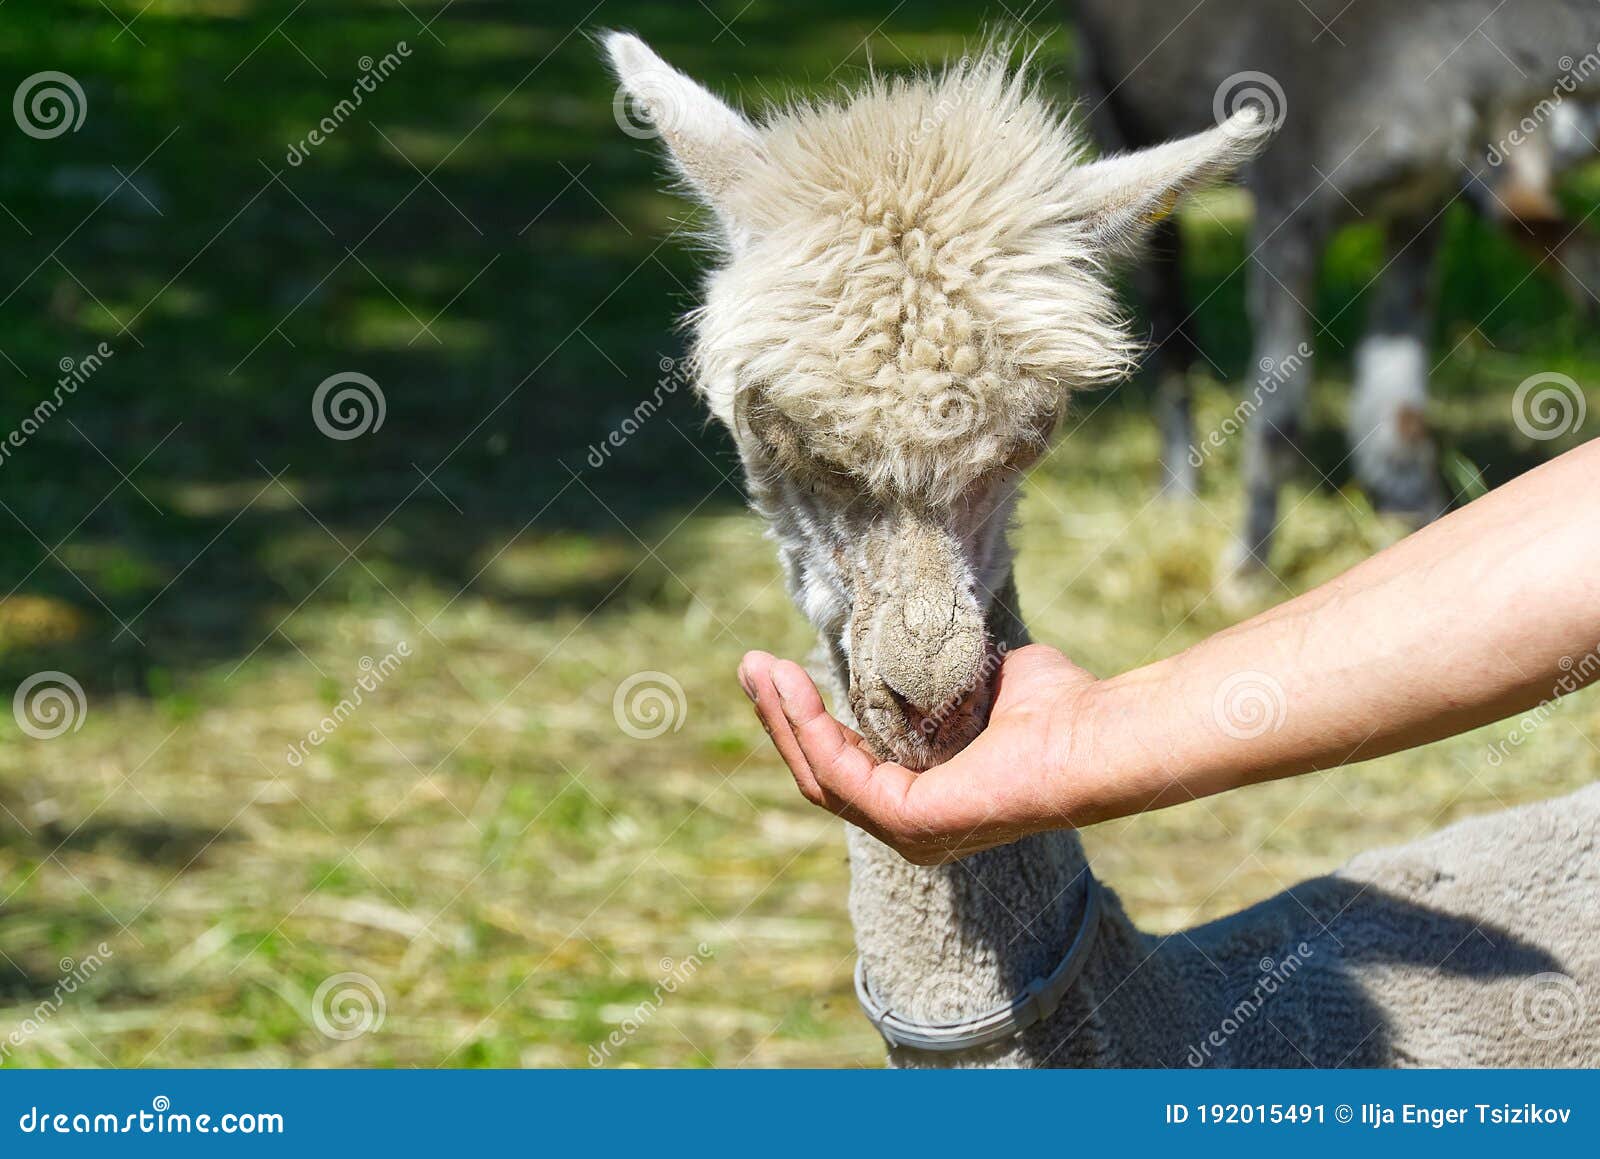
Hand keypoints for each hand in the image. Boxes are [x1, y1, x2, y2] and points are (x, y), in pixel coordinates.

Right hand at [737, 645, 1100, 863]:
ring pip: (821, 775)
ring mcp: (910, 832)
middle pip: (821, 774)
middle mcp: (913, 828)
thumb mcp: (985, 681)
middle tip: (752, 666)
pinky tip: (794, 686)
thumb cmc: (1062, 707)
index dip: (809, 719)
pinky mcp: (910, 821)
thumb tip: (924, 639)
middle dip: (781, 718)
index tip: (782, 670)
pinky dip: (809, 727)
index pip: (848, 767)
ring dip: (783, 718)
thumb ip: (946, 673)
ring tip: (759, 668)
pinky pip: (842, 773)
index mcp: (929, 801)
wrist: (1099, 731)